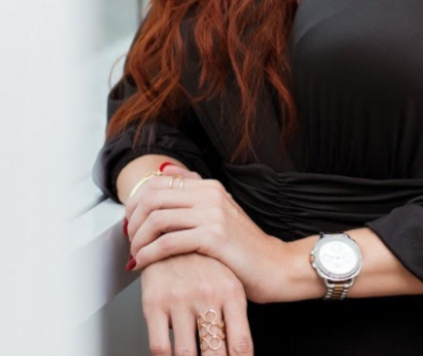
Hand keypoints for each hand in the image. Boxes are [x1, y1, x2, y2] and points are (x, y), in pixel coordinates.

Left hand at [125, 164, 287, 303]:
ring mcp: (213, 213)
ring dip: (138, 240)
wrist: (275, 266)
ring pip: (157, 218)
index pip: (158, 182)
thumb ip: (195, 196)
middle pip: (153, 197)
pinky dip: (149, 254)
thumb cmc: (245, 247)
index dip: (136, 202)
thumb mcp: (220, 213)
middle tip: (129, 240)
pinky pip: (168, 242)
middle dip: (133, 220)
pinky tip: (144, 264)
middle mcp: (210, 194)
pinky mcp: (214, 237)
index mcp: (209, 186)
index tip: (130, 221)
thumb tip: (167, 173)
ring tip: (135, 254)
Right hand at [140, 250, 253, 355]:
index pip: (241, 345)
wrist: (174, 227)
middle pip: (215, 352)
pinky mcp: (155, 301)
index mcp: (231, 292)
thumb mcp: (228, 281)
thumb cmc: (205, 260)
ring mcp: (181, 298)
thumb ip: (233, 316)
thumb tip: (239, 352)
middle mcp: (208, 295)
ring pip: (187, 354)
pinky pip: (160, 346)